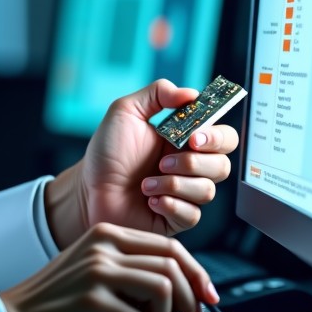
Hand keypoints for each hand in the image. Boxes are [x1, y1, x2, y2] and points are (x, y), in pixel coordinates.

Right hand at [0, 222, 219, 311]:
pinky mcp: (91, 300)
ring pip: (163, 289)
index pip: (169, 246)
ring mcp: (97, 271)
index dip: (197, 274)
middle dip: (189, 301)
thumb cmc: (56, 304)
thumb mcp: (93, 271)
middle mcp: (103, 246)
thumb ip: (129, 269)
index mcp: (105, 234)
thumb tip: (181, 289)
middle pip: (172, 266)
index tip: (208, 300)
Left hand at [44, 79, 239, 250]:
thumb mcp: (126, 112)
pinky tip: (150, 200)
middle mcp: (190, 167)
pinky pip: (192, 215)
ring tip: (145, 183)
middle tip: (164, 162)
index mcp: (185, 140)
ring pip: (207, 191)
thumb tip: (192, 93)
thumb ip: (158, 94)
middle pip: (223, 166)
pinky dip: (171, 205)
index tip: (194, 137)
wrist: (88, 188)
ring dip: (174, 184)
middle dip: (195, 163)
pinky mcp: (176, 218)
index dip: (217, 137)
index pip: (223, 137)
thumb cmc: (107, 152)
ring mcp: (185, 194)